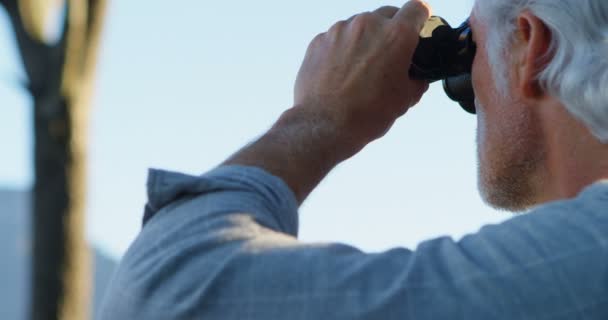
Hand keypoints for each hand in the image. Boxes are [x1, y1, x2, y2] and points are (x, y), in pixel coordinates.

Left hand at [294, 0, 430, 156]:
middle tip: (389, 55)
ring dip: (365, 40)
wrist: (324, 125)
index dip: (421, 17)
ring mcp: (340, 30)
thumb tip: (417, 78)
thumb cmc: (363, 114)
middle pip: (387, 15)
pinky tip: (342, 72)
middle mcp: (368, 25)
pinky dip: (342, 50)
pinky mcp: (319, 40)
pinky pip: (337, 38)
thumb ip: (416, 80)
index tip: (419, 24)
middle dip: (391, 31)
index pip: (417, 9)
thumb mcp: (405, 100)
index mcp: (395, 36)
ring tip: (362, 69)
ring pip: (359, 26)